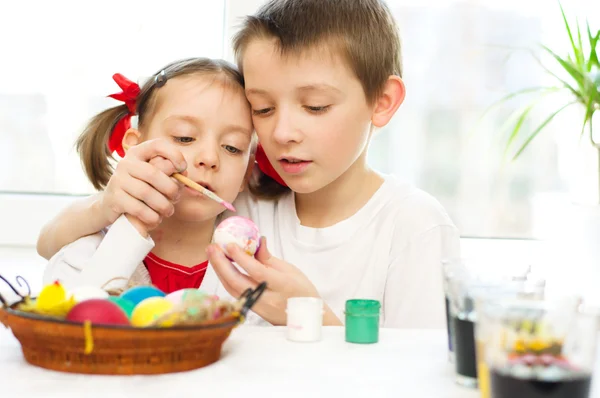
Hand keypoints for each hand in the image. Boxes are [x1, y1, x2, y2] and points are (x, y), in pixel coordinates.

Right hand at [98, 138, 186, 230]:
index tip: (183, 168)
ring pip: (147, 193)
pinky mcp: (114, 198)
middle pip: (154, 173)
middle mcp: (125, 163)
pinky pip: (138, 208)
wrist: (112, 206)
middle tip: (176, 198)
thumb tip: (183, 174)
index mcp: (137, 153)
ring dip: (163, 205)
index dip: (174, 154)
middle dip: (171, 188)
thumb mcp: (153, 177)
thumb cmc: (140, 189)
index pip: (157, 145)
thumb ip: (169, 173)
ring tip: (169, 211)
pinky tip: (156, 218)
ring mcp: (118, 180)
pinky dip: (152, 216)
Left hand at [207, 237, 341, 325]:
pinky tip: (220, 268)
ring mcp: (259, 307)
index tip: (229, 245)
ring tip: (212, 254)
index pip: (257, 272)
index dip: (241, 258)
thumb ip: (269, 258)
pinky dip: (226, 279)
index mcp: (282, 285)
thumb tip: (257, 241)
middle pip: (238, 282)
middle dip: (221, 264)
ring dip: (220, 271)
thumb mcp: (290, 270)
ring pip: (233, 289)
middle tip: (212, 247)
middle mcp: (268, 298)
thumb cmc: (302, 291)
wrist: (307, 318)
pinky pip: (235, 294)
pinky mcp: (253, 311)